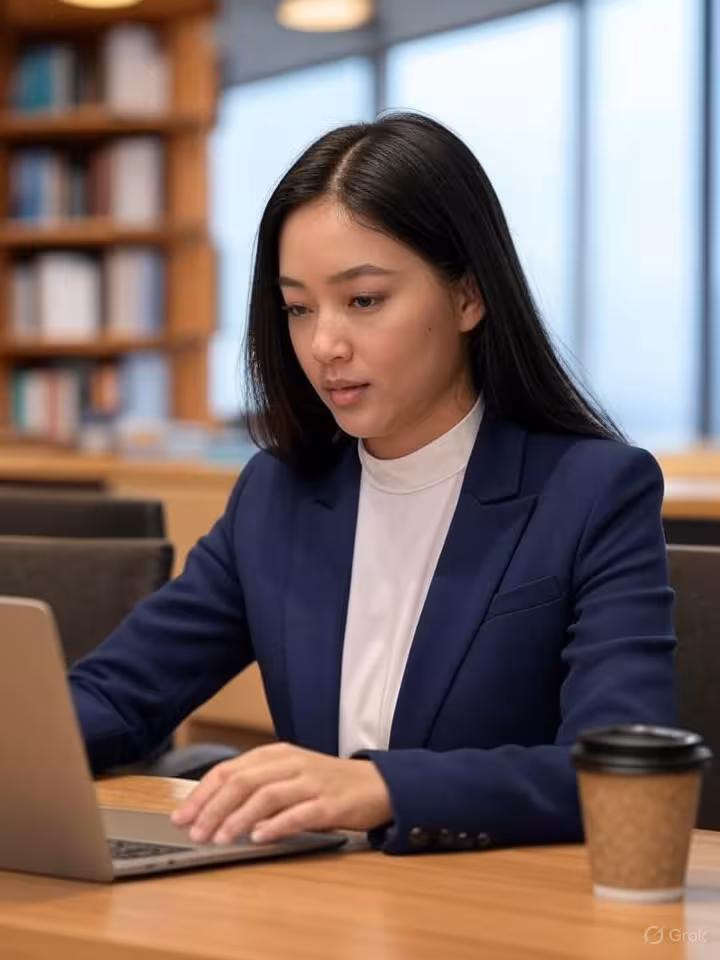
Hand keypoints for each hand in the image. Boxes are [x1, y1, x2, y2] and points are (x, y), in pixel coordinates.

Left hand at [170, 742, 392, 844]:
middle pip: (243, 781)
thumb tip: (213, 810)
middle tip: (195, 832)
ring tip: (220, 838)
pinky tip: (258, 838)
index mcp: (277, 754)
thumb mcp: (289, 775)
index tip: (181, 816)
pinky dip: (275, 825)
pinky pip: (298, 813)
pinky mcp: (330, 803)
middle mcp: (291, 763)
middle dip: (213, 808)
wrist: (377, 784)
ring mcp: (311, 782)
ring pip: (266, 796)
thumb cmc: (327, 784)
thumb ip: (257, 786)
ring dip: (238, 819)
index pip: (230, 769)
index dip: (202, 793)